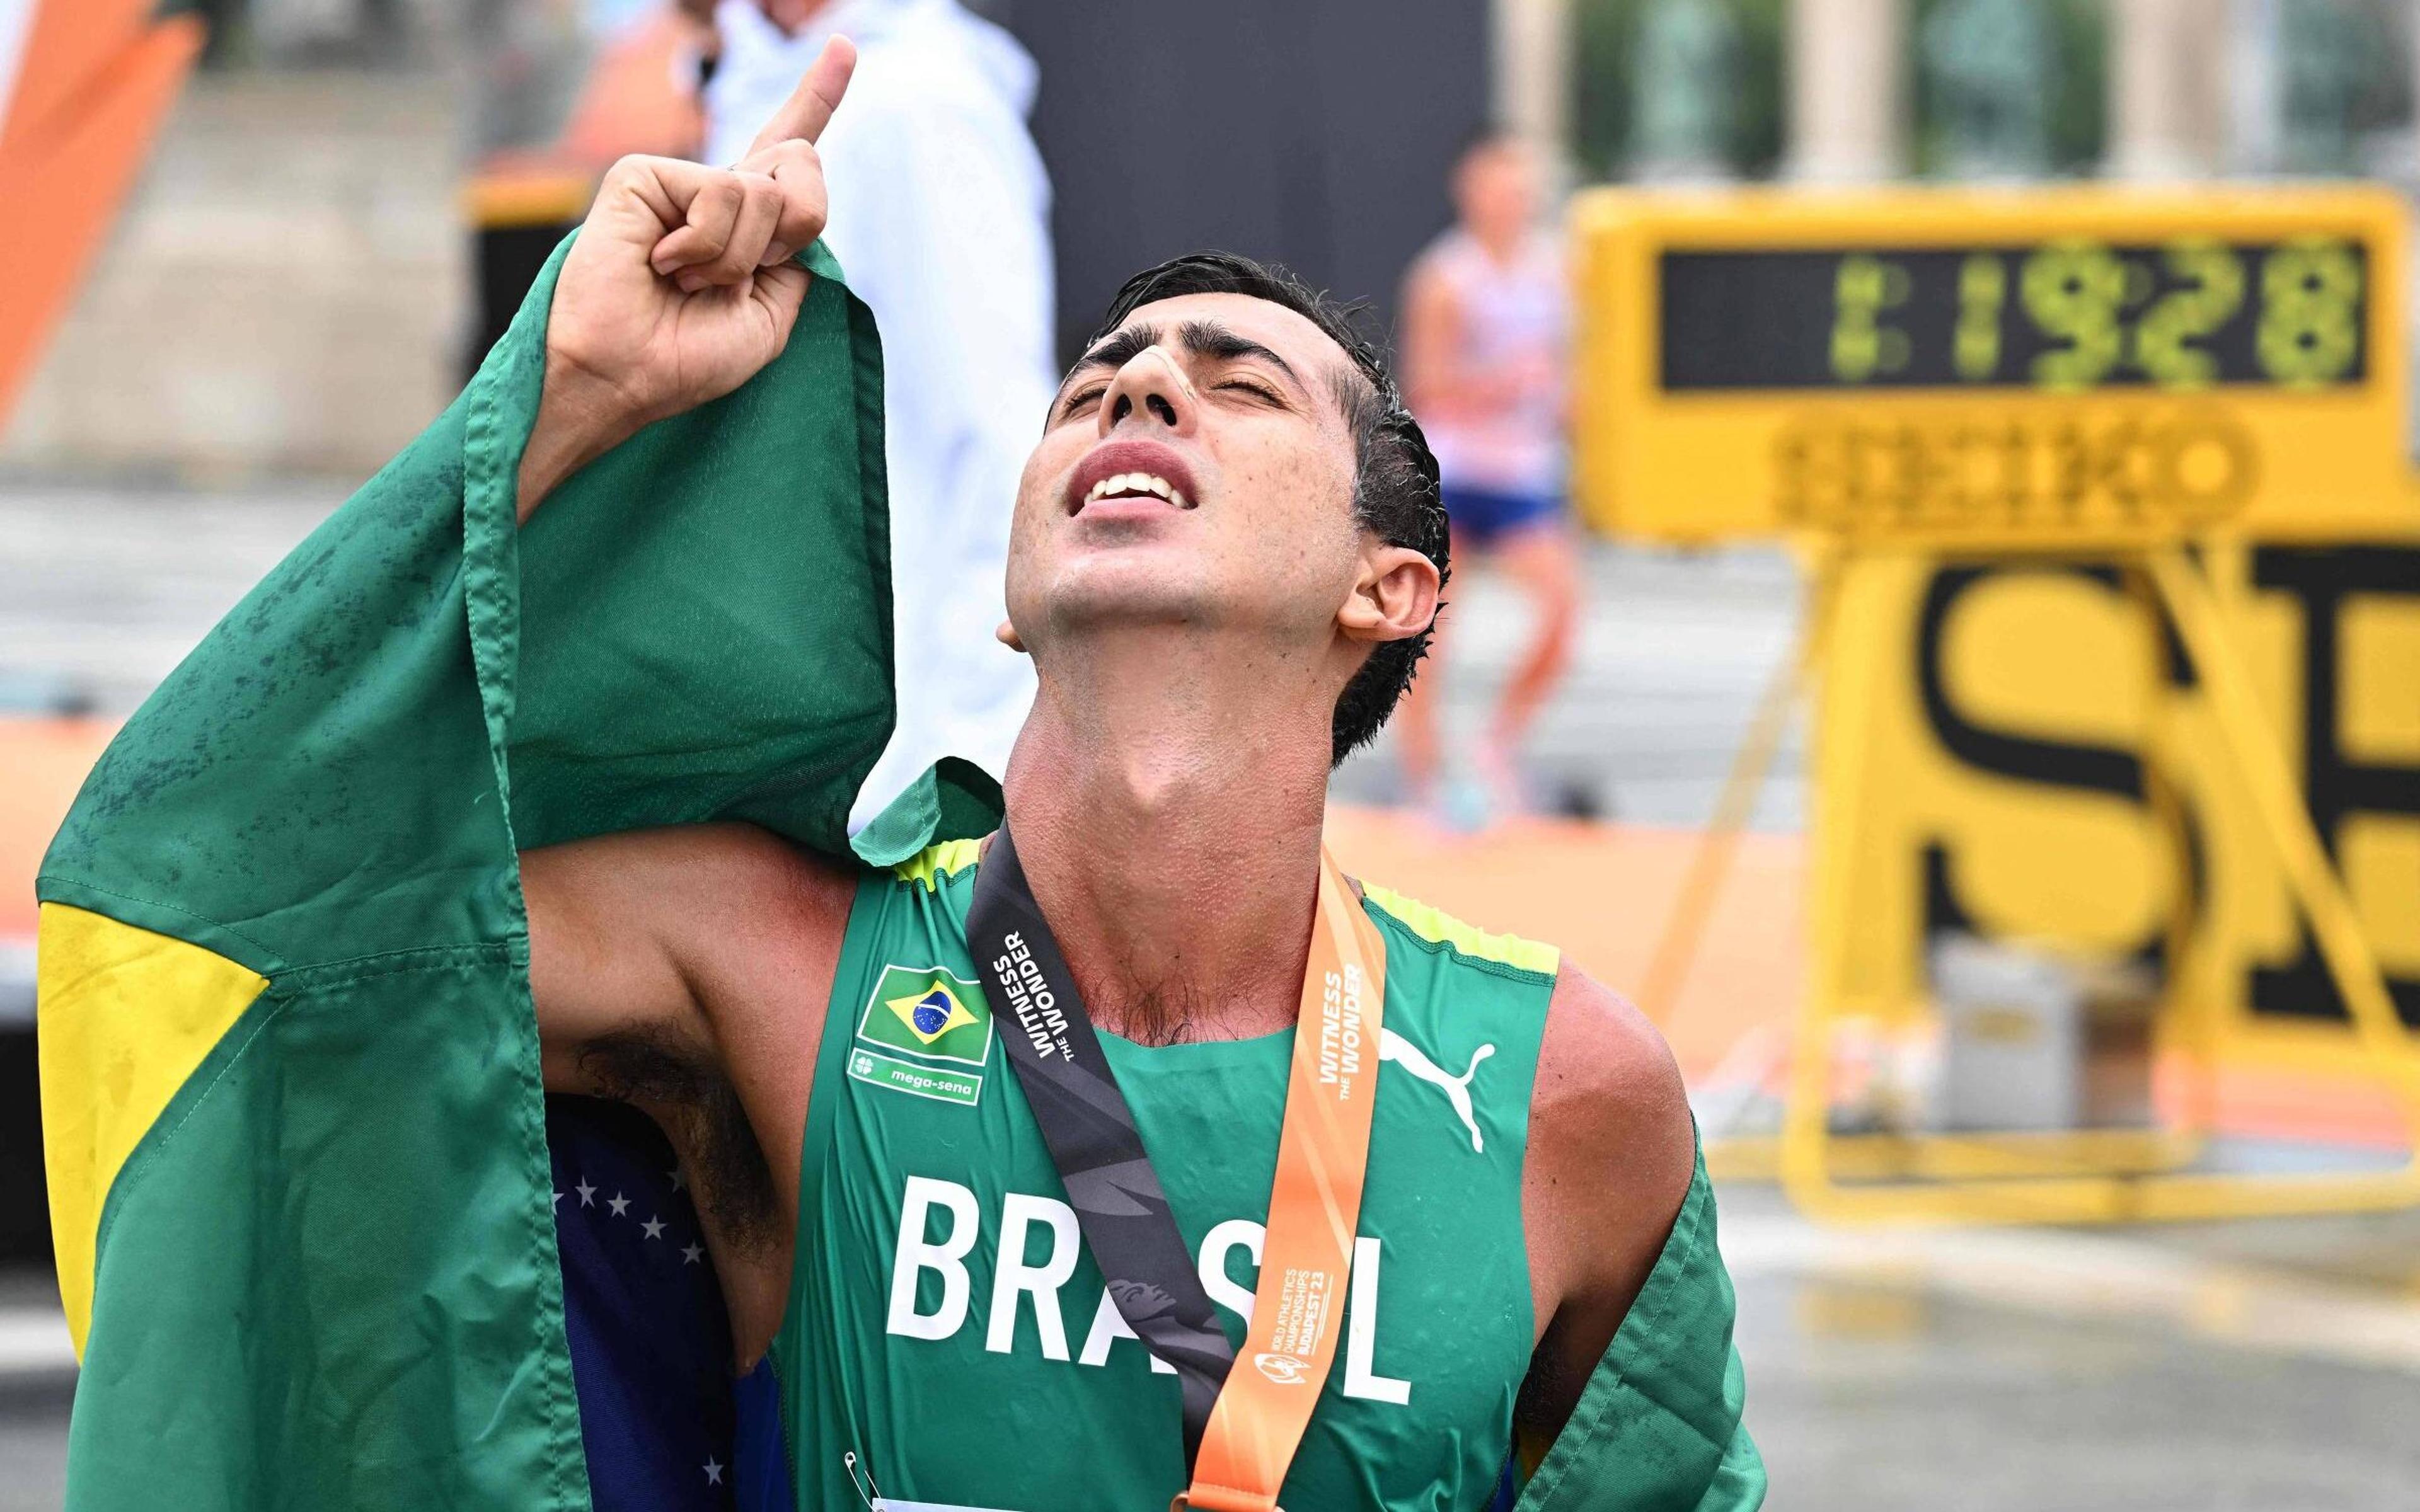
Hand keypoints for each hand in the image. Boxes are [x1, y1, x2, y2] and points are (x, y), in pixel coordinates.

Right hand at [517, 36, 856, 517]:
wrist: (627, 378)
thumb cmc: (686, 358)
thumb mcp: (768, 318)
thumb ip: (796, 260)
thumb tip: (791, 196)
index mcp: (749, 223)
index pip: (789, 153)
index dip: (818, 99)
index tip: (844, 47)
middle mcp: (715, 193)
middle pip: (801, 168)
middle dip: (792, 230)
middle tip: (740, 278)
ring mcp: (679, 180)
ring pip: (763, 190)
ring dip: (738, 258)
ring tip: (688, 283)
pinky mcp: (644, 173)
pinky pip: (720, 195)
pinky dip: (704, 248)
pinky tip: (662, 265)